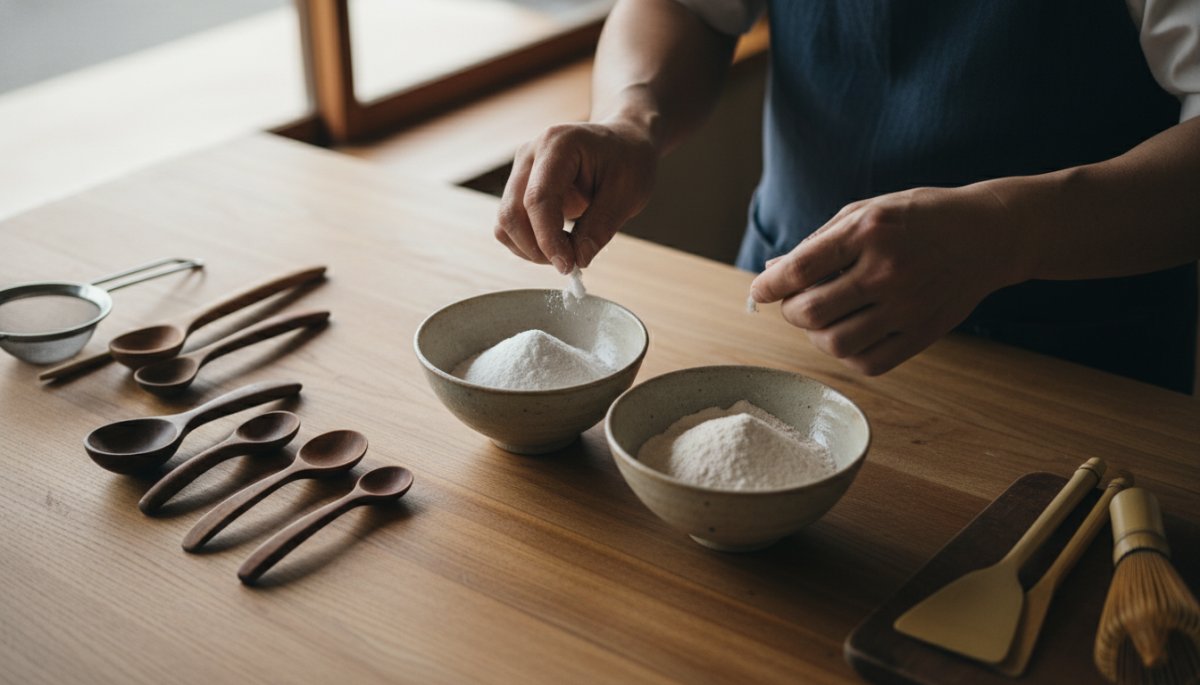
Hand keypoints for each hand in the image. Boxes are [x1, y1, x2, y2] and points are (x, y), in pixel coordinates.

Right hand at [495, 120, 656, 272]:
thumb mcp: (628, 193)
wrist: (623, 141)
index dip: (548, 239)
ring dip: (531, 248)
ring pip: (506, 222)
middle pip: (512, 213)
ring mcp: (521, 169)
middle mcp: (530, 153)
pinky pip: (511, 224)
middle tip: (571, 264)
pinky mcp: (520, 187)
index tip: (569, 265)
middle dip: (537, 248)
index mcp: (558, 144)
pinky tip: (558, 243)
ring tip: (568, 251)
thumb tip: (578, 260)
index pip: (538, 199)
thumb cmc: (628, 160)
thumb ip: (601, 226)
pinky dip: (529, 243)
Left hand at [750, 185, 1025, 374]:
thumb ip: (818, 243)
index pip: (800, 269)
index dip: (769, 285)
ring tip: (823, 319)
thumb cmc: (918, 218)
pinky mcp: (925, 332)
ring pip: (835, 343)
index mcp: (869, 231)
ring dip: (816, 336)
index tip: (761, 291)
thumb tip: (772, 273)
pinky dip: (847, 354)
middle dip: (791, 311)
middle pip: (811, 312)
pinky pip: (869, 362)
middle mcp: (888, 270)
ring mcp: (909, 305)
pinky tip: (850, 334)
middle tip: (795, 303)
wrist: (989, 234)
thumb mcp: (866, 211)